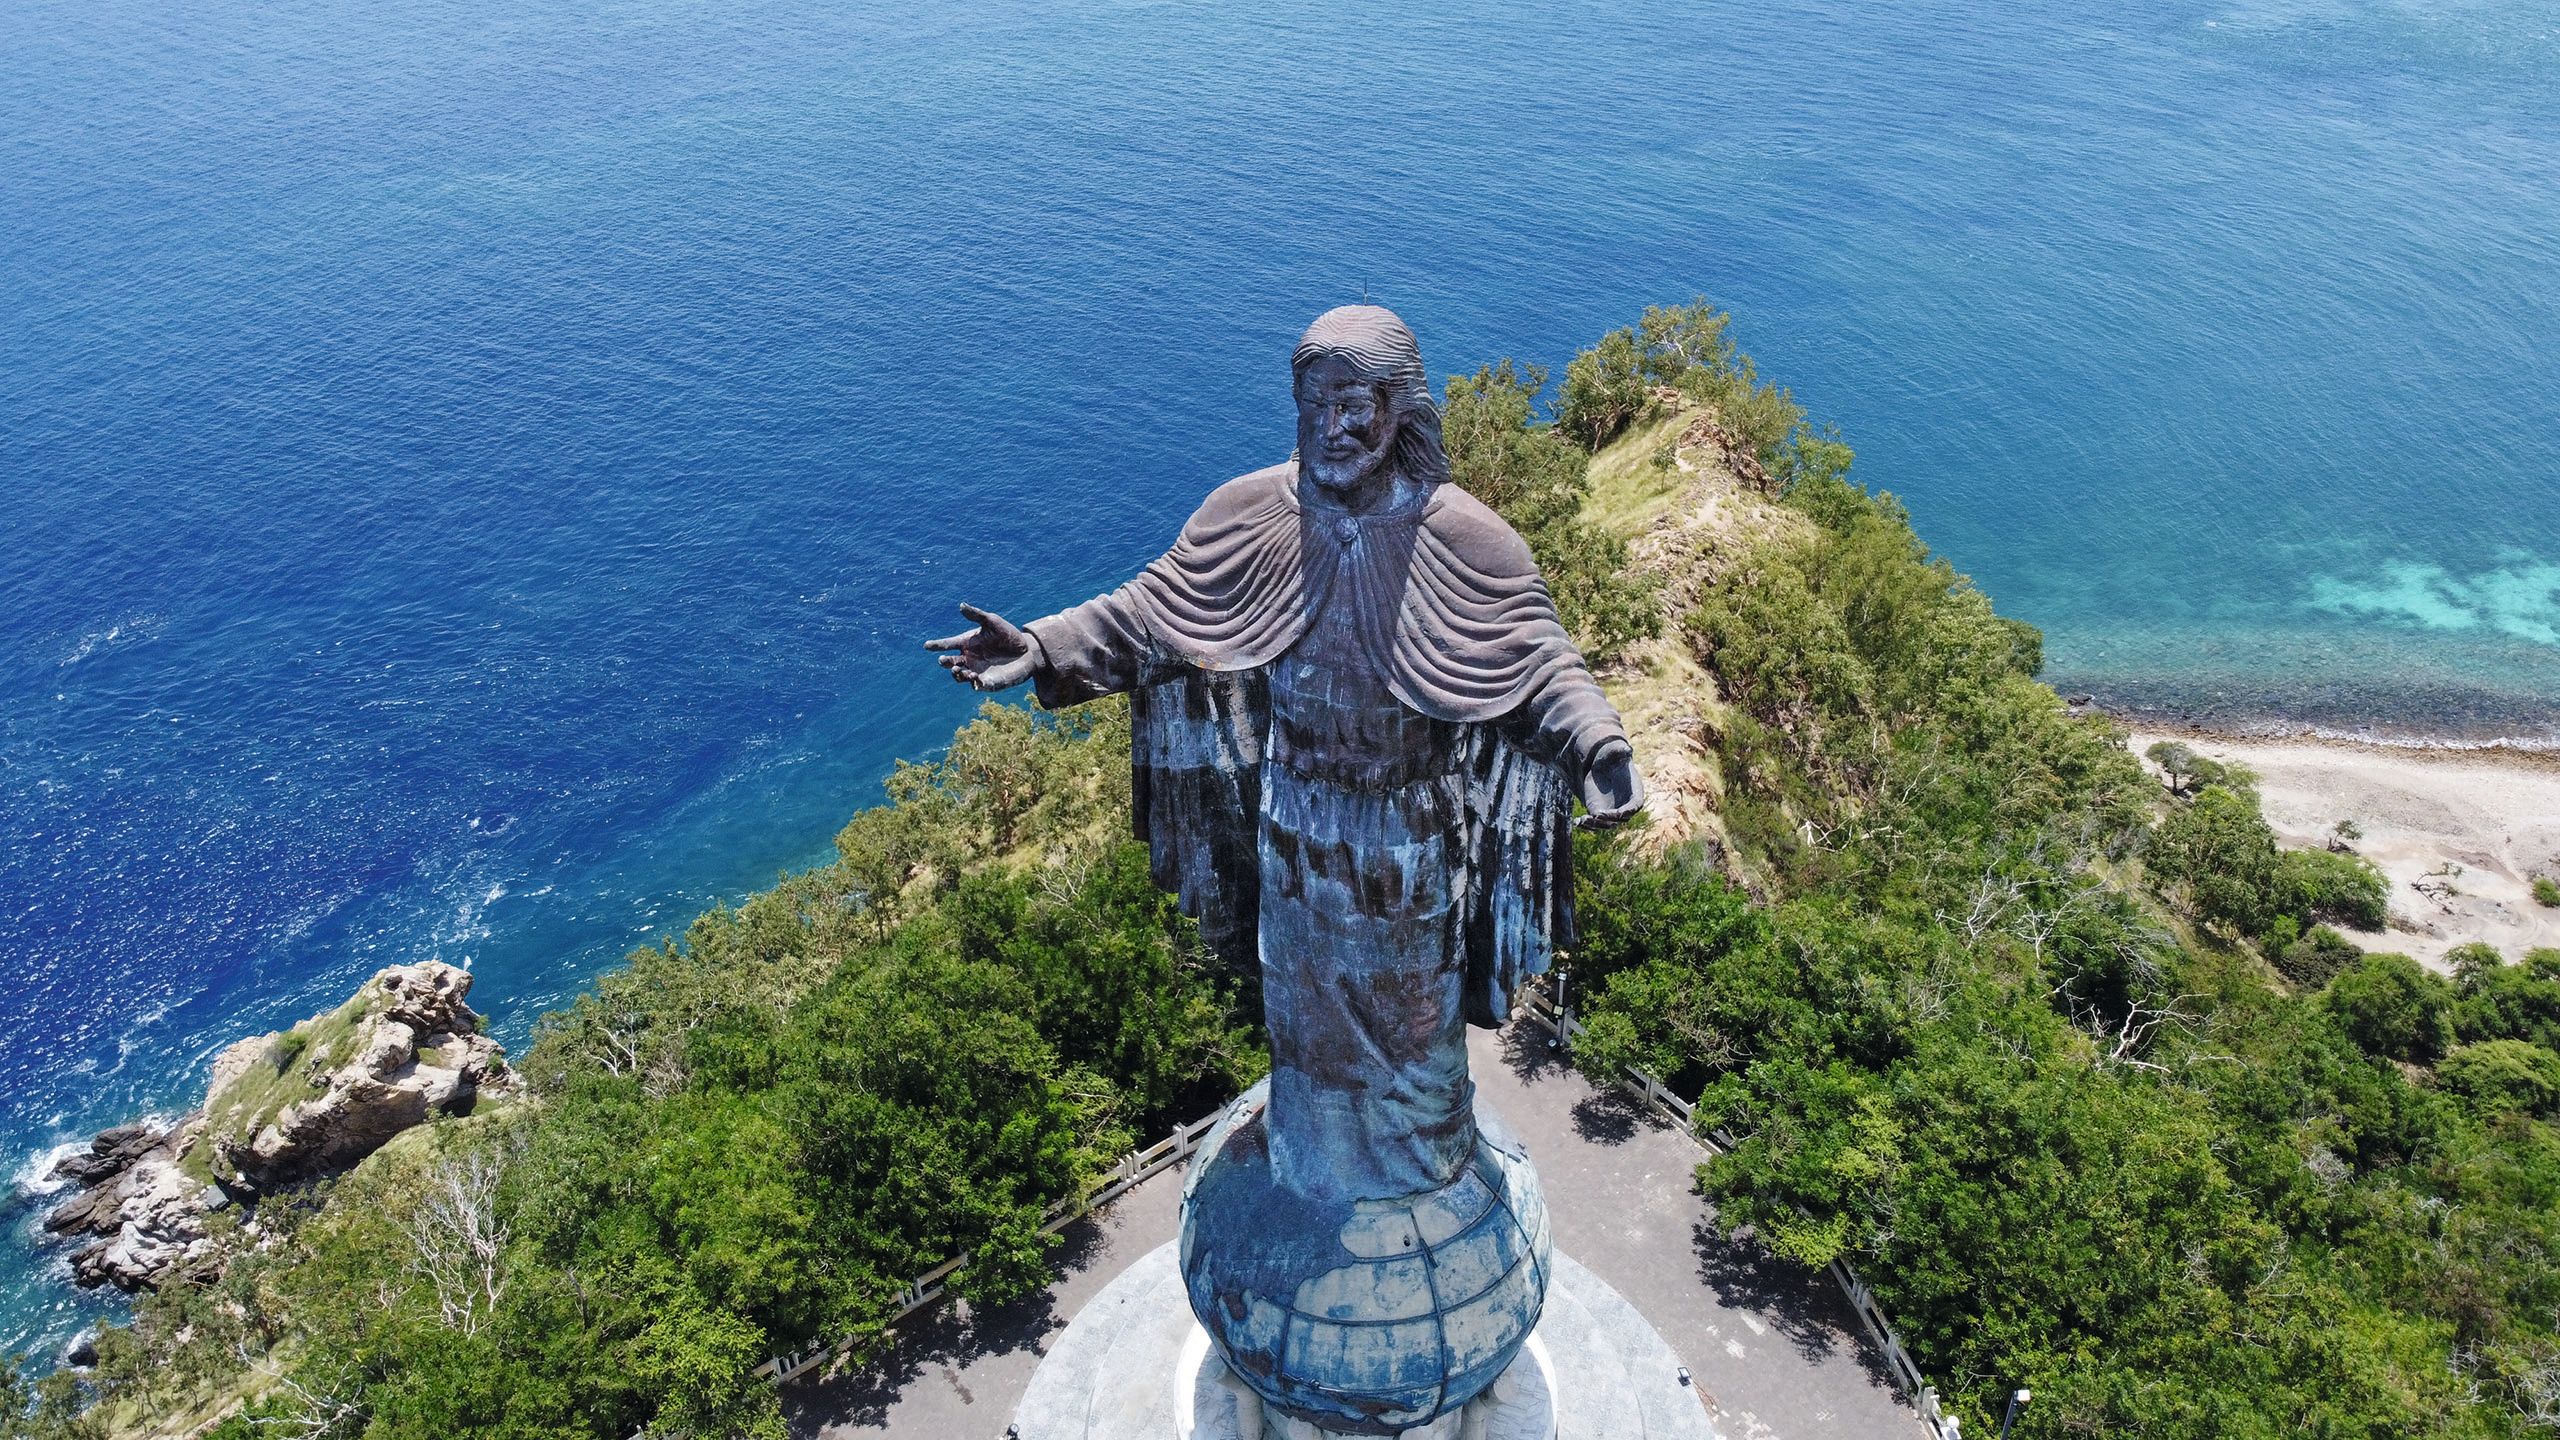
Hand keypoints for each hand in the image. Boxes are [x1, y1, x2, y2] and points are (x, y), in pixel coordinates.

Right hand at [924, 604, 1040, 691]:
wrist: (1027, 651)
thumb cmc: (1009, 635)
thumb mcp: (993, 622)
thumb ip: (977, 615)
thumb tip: (961, 605)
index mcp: (967, 643)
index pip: (947, 644)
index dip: (936, 645)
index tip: (926, 645)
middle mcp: (969, 658)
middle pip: (949, 663)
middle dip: (944, 662)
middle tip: (943, 660)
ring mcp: (976, 671)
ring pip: (959, 676)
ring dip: (956, 674)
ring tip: (959, 670)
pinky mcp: (987, 682)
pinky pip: (975, 685)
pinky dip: (972, 683)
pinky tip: (974, 677)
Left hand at [1576, 740, 1644, 828]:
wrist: (1602, 765)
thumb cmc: (1613, 757)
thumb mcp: (1616, 753)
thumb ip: (1621, 753)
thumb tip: (1626, 749)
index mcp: (1635, 793)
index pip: (1635, 806)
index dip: (1628, 811)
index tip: (1620, 813)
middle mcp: (1625, 805)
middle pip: (1620, 818)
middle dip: (1609, 818)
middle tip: (1597, 815)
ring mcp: (1612, 811)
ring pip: (1606, 824)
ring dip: (1596, 825)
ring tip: (1584, 820)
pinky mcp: (1599, 812)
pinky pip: (1595, 823)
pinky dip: (1586, 825)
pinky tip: (1577, 822)